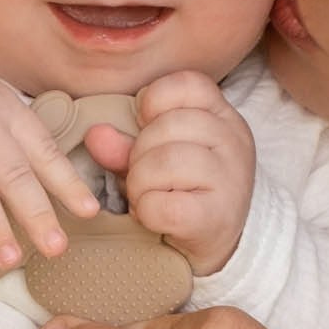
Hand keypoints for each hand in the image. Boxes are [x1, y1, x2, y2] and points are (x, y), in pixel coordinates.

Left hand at [104, 69, 255, 275]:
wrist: (222, 243)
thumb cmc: (188, 190)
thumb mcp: (159, 157)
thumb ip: (127, 143)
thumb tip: (95, 134)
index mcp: (223, 117)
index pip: (187, 84)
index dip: (154, 102)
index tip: (145, 128)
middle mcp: (233, 142)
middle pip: (167, 126)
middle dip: (139, 153)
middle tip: (143, 175)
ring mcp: (230, 179)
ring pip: (163, 162)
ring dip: (139, 184)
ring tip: (145, 196)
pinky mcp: (215, 217)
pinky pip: (161, 204)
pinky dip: (146, 211)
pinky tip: (153, 216)